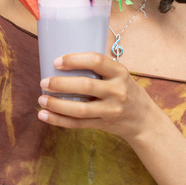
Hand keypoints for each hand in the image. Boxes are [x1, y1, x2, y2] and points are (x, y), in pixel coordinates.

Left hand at [37, 52, 156, 140]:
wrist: (144, 119)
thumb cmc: (126, 90)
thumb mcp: (119, 74)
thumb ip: (99, 68)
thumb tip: (63, 60)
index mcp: (119, 72)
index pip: (96, 61)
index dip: (74, 59)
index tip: (56, 61)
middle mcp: (117, 91)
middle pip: (85, 86)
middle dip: (60, 84)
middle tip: (43, 82)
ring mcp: (110, 110)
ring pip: (79, 109)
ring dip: (56, 104)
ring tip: (41, 99)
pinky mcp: (103, 124)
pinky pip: (78, 124)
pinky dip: (59, 120)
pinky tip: (44, 115)